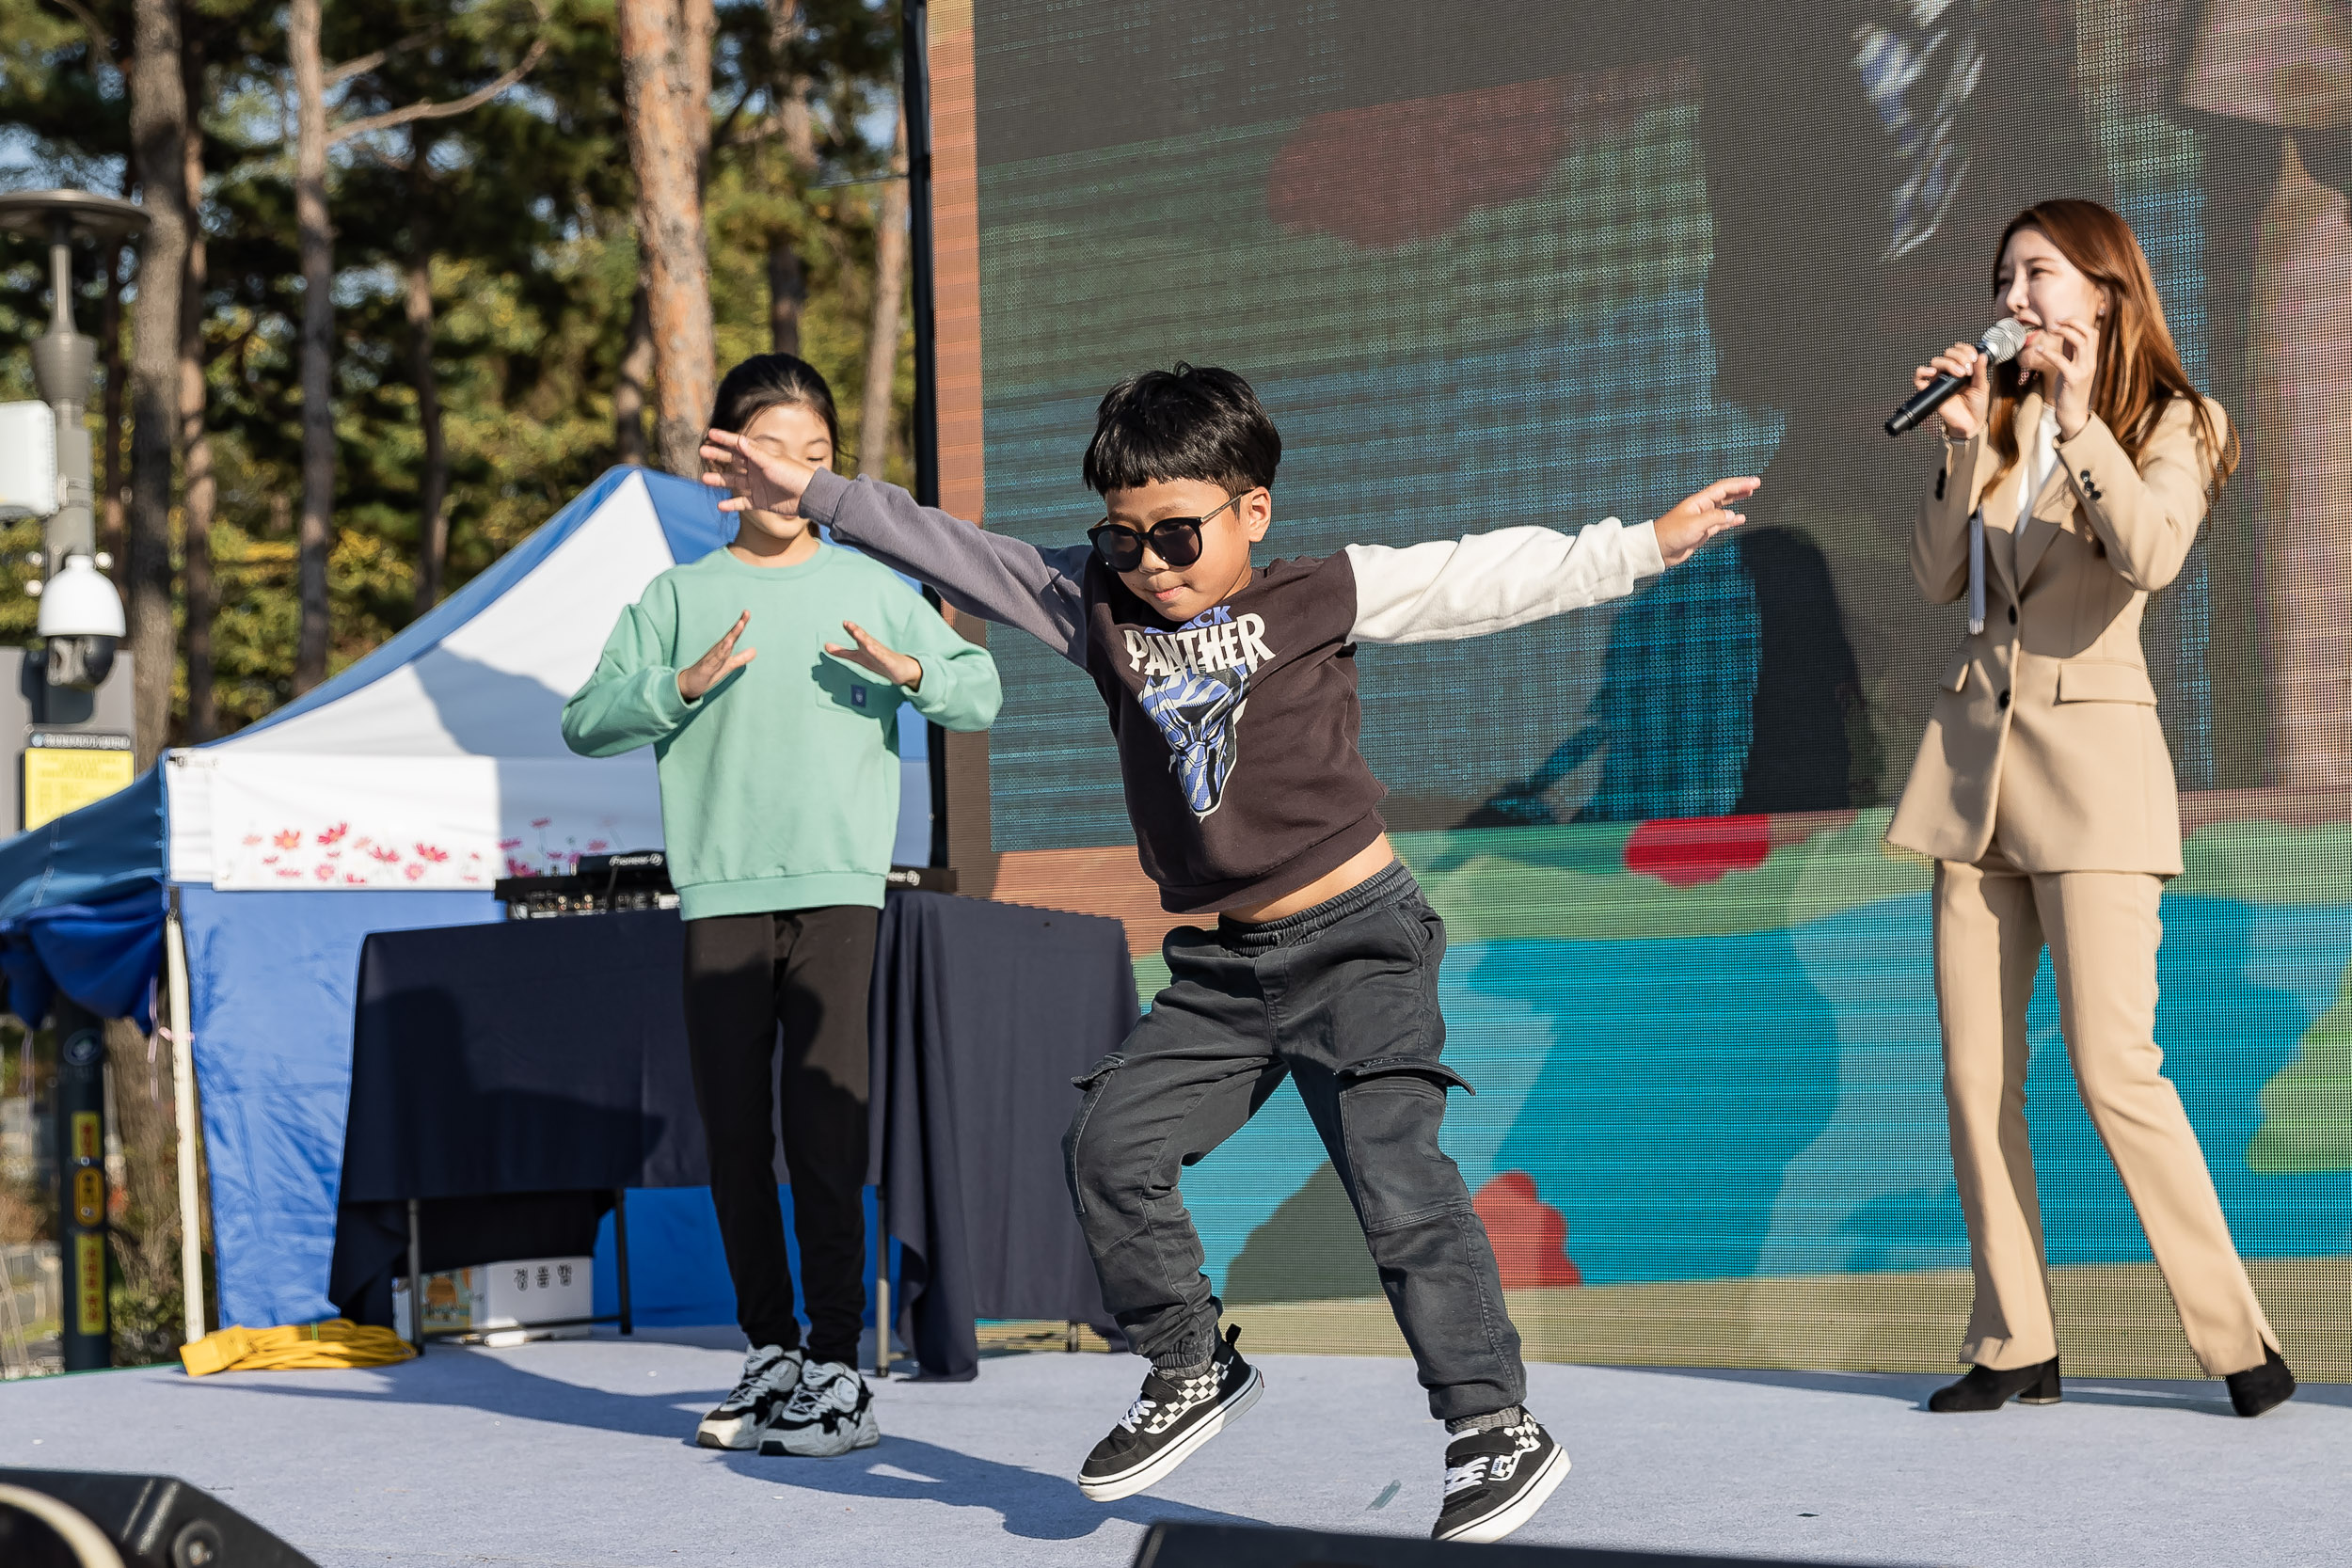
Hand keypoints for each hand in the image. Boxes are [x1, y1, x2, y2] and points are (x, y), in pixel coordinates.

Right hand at [677, 611, 755, 701]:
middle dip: (737, 627)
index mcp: (723, 649)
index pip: (734, 635)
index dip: (741, 624)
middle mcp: (717, 651)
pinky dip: (719, 655)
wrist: (690, 684)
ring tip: (739, 627)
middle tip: (746, 613)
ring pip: (721, 648)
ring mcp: (710, 660)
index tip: (747, 612)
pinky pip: (713, 661)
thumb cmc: (708, 672)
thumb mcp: (728, 665)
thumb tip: (754, 651)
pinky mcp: (705, 669)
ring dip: (730, 638)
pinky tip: (725, 648)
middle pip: (729, 637)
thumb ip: (741, 658)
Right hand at [699, 428, 818, 515]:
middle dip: (718, 456)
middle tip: (702, 451)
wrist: (809, 496)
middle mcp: (757, 469)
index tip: (710, 434)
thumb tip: (738, 440)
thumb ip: (755, 453)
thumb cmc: (793, 475)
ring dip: (720, 480)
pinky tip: (721, 506)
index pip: (739, 446)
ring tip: (705, 479)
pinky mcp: (760, 501)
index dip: (725, 439)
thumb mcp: (772, 462)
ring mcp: (757, 485)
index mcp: (760, 457)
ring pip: (734, 482)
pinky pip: (743, 503)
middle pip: (733, 461)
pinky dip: (732, 505)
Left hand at [824, 620, 923, 690]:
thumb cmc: (878, 661)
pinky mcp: (888, 663)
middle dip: (857, 630)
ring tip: (857, 633)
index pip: (858, 635)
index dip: (851, 629)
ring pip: (872, 646)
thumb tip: (825, 646)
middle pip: (864, 637)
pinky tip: (871, 649)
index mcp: (866, 645)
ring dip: (865, 639)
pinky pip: (882, 658)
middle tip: (848, 624)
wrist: (902, 670)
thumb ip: (842, 652)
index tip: (845, 622)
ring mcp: (882, 654)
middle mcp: (874, 647)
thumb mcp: (858, 657)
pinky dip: (877, 653)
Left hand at [1654, 476, 1757, 567]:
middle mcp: (1702, 508)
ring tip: (1749, 495)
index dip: (1740, 484)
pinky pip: (1721, 523)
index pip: (1723, 488)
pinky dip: (1731, 520)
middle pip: (1725, 494)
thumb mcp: (1695, 524)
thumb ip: (1715, 518)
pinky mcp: (1703, 531)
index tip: (1753, 482)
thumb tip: (1732, 515)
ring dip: (1737, 501)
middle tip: (1755, 484)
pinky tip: (1739, 519)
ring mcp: (1703, 519)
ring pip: (1724, 507)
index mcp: (1699, 501)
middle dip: (1740, 489)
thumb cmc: (1669, 534)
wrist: (1659, 549)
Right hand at [1916, 340, 1990, 439]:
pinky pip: (1918, 378)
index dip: (1966, 350)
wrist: (1970, 424)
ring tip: (1959, 373)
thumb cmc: (1976, 406)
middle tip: (1968, 370)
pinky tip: (1933, 373)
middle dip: (1960, 357)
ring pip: (1935, 361)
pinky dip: (1922, 372)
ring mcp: (1939, 380)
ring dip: (1948, 363)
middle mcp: (1949, 372)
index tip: (1974, 359)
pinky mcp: (1930, 391)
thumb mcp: (1982, 386)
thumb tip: (1982, 355)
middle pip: (1947, 353)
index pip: (1959, 350)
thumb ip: (1980, 371)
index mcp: (1962, 368)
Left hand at [2017, 319, 2098, 439]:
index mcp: (2091, 358)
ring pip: (2081, 343)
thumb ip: (2071, 353)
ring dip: (2065, 333)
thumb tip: (2064, 335)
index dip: (2078, 323)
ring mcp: (2084, 371)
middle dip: (2073, 323)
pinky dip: (2049, 353)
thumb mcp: (2072, 368)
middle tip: (2055, 322)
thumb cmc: (2069, 391)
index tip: (2061, 320)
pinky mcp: (2073, 380)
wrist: (2073, 414)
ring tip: (2050, 329)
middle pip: (2090, 334)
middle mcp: (2091, 362)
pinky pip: (2062, 361)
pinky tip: (2038, 350)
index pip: (2092, 333)